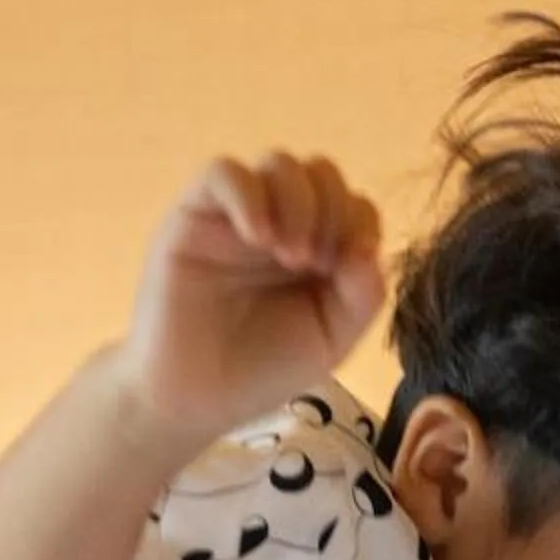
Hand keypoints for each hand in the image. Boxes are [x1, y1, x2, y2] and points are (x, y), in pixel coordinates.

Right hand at [115, 154, 387, 438]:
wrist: (193, 396)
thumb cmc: (261, 369)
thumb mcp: (330, 339)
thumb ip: (362, 295)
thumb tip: (367, 247)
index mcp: (319, 249)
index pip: (355, 205)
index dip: (359, 227)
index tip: (344, 273)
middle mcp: (281, 223)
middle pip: (322, 173)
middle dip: (332, 212)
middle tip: (315, 265)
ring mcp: (238, 215)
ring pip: (279, 163)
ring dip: (299, 203)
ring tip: (290, 257)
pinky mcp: (194, 214)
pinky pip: (224, 172)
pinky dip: (250, 196)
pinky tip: (258, 239)